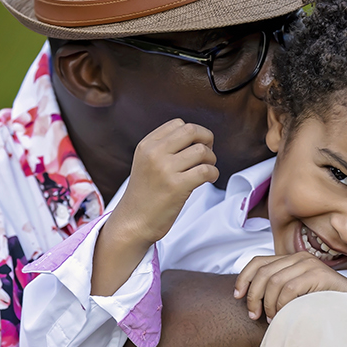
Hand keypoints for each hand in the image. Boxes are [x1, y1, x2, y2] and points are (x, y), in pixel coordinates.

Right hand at [114, 119, 218, 245]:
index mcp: (146, 145)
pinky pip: (206, 171)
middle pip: (192, 131)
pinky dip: (213, 174)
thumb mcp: (146, 163)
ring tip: (206, 170)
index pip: (178, 124)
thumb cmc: (145, 195)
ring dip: (211, 160)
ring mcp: (165, 170)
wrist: (133, 222)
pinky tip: (208, 179)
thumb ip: (165, 148)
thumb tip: (199, 138)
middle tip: (207, 155)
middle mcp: (154, 154)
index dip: (194, 133)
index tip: (197, 146)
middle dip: (207, 140)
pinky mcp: (176, 187)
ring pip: (202, 151)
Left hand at [234, 252, 346, 320]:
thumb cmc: (324, 304)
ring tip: (272, 319)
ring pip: (274, 282)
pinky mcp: (319, 274)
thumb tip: (251, 300)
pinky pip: (289, 289)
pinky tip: (284, 315)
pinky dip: (282, 305)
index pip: (257, 262)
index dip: (243, 278)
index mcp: (291, 260)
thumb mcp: (297, 295)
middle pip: (262, 273)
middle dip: (253, 296)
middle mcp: (299, 258)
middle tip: (255, 316)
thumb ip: (278, 291)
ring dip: (269, 304)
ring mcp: (310, 264)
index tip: (237, 297)